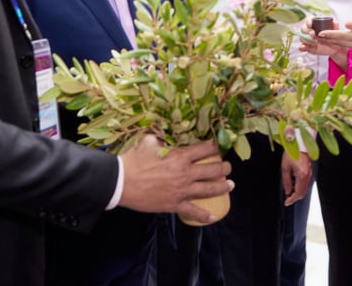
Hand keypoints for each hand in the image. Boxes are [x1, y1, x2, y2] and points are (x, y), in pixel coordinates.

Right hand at [118, 135, 232, 223]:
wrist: (121, 182)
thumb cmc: (134, 160)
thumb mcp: (148, 142)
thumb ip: (161, 138)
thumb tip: (164, 135)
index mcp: (180, 156)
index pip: (205, 150)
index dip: (214, 147)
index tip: (218, 147)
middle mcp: (185, 173)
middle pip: (213, 170)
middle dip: (224, 168)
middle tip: (228, 167)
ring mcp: (182, 191)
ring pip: (209, 189)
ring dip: (222, 187)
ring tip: (230, 185)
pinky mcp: (174, 204)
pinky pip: (193, 211)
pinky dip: (203, 215)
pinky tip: (212, 216)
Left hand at [281, 150, 311, 205]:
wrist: (299, 144)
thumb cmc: (291, 154)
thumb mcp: (285, 168)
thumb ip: (286, 181)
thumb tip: (287, 192)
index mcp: (302, 175)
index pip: (298, 193)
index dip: (292, 200)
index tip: (286, 203)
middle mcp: (308, 176)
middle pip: (302, 193)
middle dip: (294, 197)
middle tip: (286, 198)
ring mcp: (309, 174)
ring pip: (304, 188)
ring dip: (296, 191)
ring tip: (288, 187)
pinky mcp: (309, 172)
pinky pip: (304, 183)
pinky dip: (298, 186)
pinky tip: (292, 181)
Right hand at [298, 18, 344, 58]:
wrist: (335, 48)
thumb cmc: (334, 37)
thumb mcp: (336, 31)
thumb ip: (335, 26)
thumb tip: (334, 22)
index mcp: (315, 25)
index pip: (308, 21)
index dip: (308, 22)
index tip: (310, 25)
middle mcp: (309, 31)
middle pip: (303, 28)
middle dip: (307, 31)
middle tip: (313, 34)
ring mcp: (308, 40)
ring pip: (302, 37)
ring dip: (307, 40)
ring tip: (316, 42)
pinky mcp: (307, 47)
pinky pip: (301, 47)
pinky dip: (301, 47)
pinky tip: (304, 47)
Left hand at [319, 17, 351, 52]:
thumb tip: (346, 24)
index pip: (342, 36)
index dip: (330, 34)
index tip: (320, 33)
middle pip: (339, 42)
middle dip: (326, 39)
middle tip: (313, 35)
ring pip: (342, 44)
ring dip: (331, 41)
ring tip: (319, 37)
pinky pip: (346, 45)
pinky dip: (338, 42)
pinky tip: (332, 39)